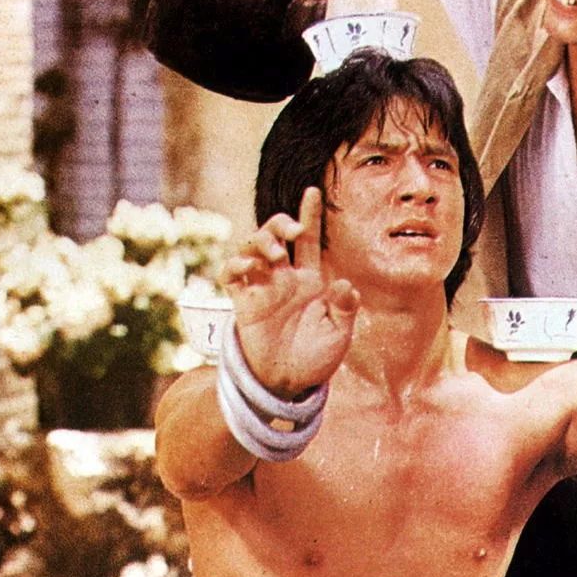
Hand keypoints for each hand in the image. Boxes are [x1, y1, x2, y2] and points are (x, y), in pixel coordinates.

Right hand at [221, 188, 359, 398]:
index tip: (312, 191)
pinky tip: (249, 265)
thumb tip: (345, 285)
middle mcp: (284, 278)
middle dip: (280, 222)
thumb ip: (344, 309)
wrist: (288, 384)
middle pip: (275, 234)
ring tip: (277, 257)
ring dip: (262, 242)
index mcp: (311, 281)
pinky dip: (236, 263)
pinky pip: (231, 274)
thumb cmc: (316, 358)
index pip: (310, 241)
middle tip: (293, 231)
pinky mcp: (243, 303)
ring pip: (252, 248)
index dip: (310, 215)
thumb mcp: (339, 334)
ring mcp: (262, 288)